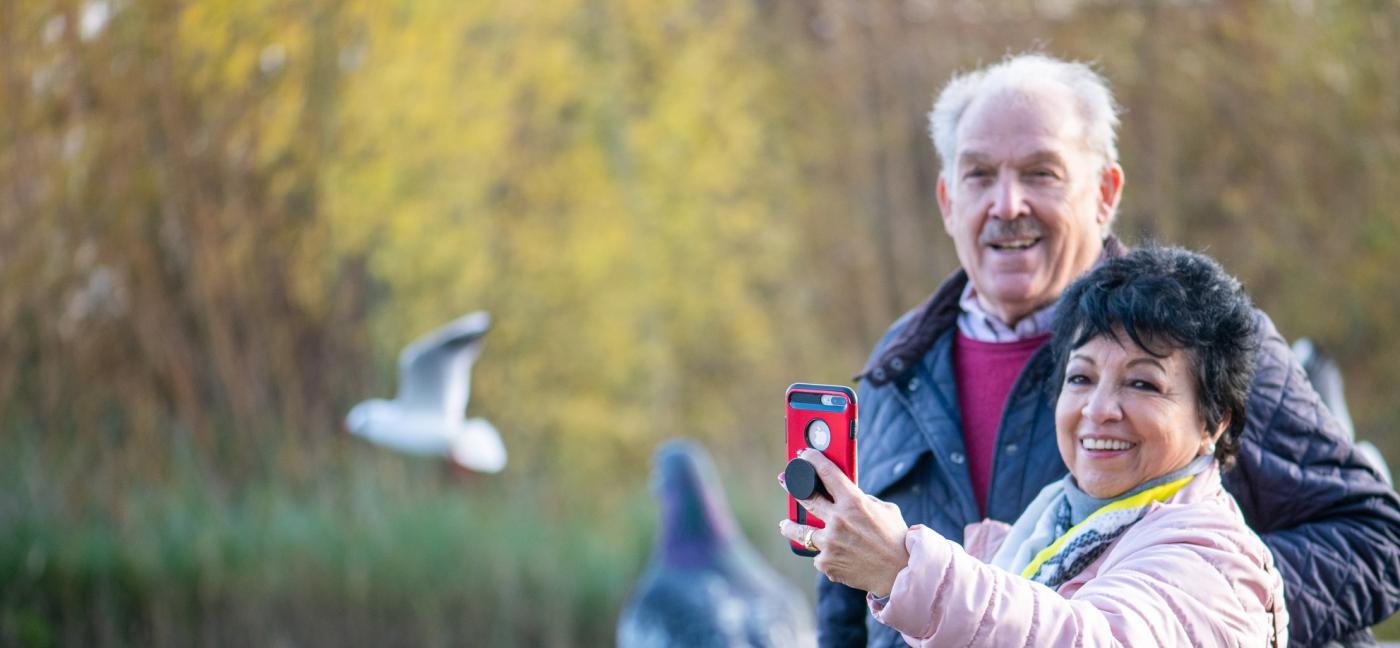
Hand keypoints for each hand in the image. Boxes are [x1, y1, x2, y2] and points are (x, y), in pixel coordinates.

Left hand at [778, 448, 909, 596]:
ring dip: (790, 527)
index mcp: (854, 502)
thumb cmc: (895, 538)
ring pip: (799, 531)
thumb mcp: (884, 510)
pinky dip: (825, 553)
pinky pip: (819, 554)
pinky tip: (833, 554)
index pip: (827, 473)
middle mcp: (838, 520)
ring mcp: (829, 543)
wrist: (900, 573)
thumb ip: (863, 500)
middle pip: (806, 498)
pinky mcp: (826, 562)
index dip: (813, 460)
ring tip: (785, 525)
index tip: (804, 455)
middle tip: (784, 481)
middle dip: (792, 486)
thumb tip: (845, 494)